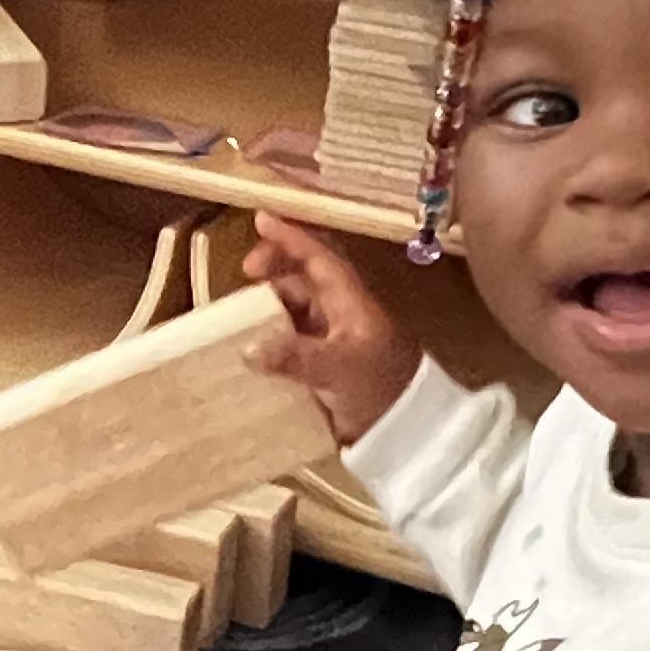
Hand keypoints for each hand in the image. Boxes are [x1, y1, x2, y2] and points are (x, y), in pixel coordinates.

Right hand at [243, 215, 418, 446]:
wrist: (407, 432)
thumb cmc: (381, 390)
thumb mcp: (338, 371)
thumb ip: (294, 357)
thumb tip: (248, 347)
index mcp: (351, 302)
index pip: (319, 258)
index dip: (291, 236)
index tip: (260, 218)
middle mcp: (342, 313)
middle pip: (305, 277)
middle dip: (275, 269)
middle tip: (246, 274)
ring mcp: (334, 339)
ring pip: (296, 308)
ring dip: (270, 304)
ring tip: (242, 313)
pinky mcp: (326, 365)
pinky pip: (292, 338)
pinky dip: (272, 335)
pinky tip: (252, 345)